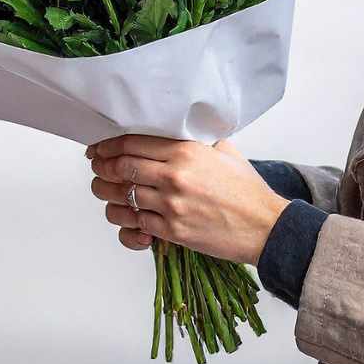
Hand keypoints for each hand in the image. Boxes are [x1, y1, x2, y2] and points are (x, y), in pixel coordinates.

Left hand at [87, 135, 288, 264]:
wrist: (266, 227)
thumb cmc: (247, 191)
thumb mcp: (225, 152)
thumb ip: (197, 141)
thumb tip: (177, 132)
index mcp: (185, 151)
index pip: (133, 142)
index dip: (109, 145)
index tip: (99, 147)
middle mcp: (174, 175)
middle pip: (121, 166)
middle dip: (102, 166)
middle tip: (97, 166)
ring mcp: (171, 204)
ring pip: (122, 196)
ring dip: (106, 193)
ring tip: (103, 190)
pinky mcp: (172, 231)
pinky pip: (135, 224)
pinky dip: (125, 220)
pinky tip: (124, 215)